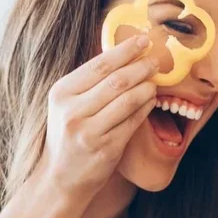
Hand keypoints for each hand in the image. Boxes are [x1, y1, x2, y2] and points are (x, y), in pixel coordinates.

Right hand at [39, 34, 158, 198]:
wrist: (60, 177)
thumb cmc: (68, 134)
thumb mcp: (67, 104)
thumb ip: (89, 82)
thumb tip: (124, 53)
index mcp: (61, 93)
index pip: (99, 65)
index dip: (125, 50)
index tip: (143, 40)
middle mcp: (72, 112)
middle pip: (116, 81)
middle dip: (141, 67)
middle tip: (156, 60)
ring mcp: (89, 132)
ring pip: (128, 100)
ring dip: (147, 87)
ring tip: (155, 80)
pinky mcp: (106, 148)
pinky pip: (133, 122)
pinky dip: (145, 108)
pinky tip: (151, 100)